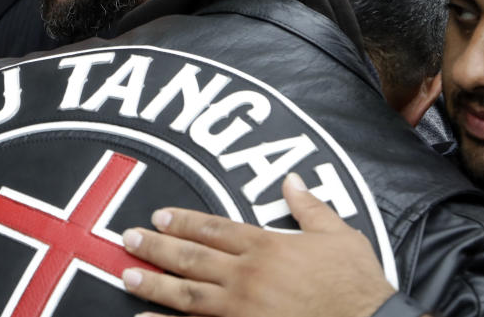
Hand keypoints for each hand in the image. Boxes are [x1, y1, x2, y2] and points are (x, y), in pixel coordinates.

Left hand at [121, 173, 394, 316]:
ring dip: (154, 283)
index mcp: (267, 247)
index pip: (214, 228)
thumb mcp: (339, 235)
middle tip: (128, 239)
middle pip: (191, 257)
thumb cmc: (357, 284)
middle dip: (156, 247)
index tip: (158, 215)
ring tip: (126, 275)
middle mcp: (247, 276)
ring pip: (187, 293)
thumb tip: (291, 180)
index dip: (182, 221)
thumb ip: (310, 207)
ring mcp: (243, 310)